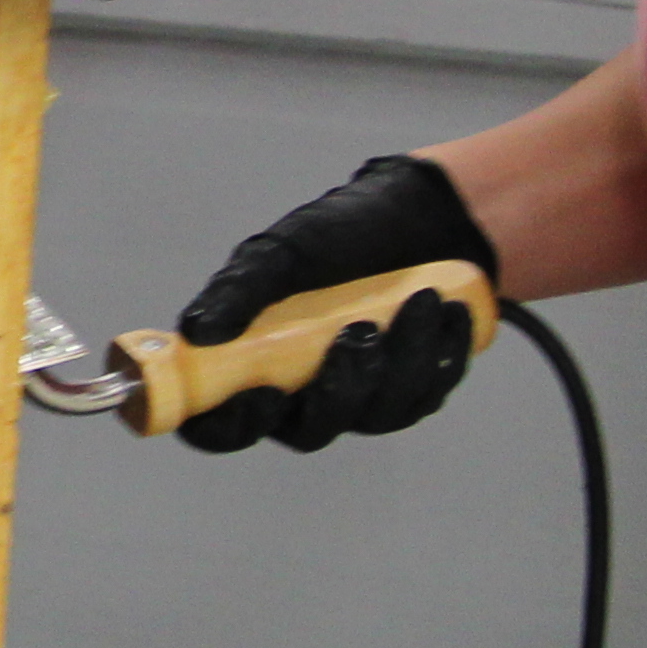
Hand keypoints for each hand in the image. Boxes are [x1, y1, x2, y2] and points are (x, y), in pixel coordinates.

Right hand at [167, 154, 496, 451]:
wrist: (417, 216)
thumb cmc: (336, 235)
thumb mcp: (280, 253)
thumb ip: (237, 290)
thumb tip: (197, 332)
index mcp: (254, 370)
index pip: (224, 425)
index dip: (236, 426)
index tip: (264, 393)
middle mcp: (304, 396)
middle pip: (310, 431)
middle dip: (340, 388)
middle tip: (359, 332)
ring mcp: (361, 400)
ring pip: (376, 414)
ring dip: (403, 360)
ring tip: (421, 299)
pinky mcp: (412, 392)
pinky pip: (426, 396)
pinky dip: (440, 354)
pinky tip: (449, 311)